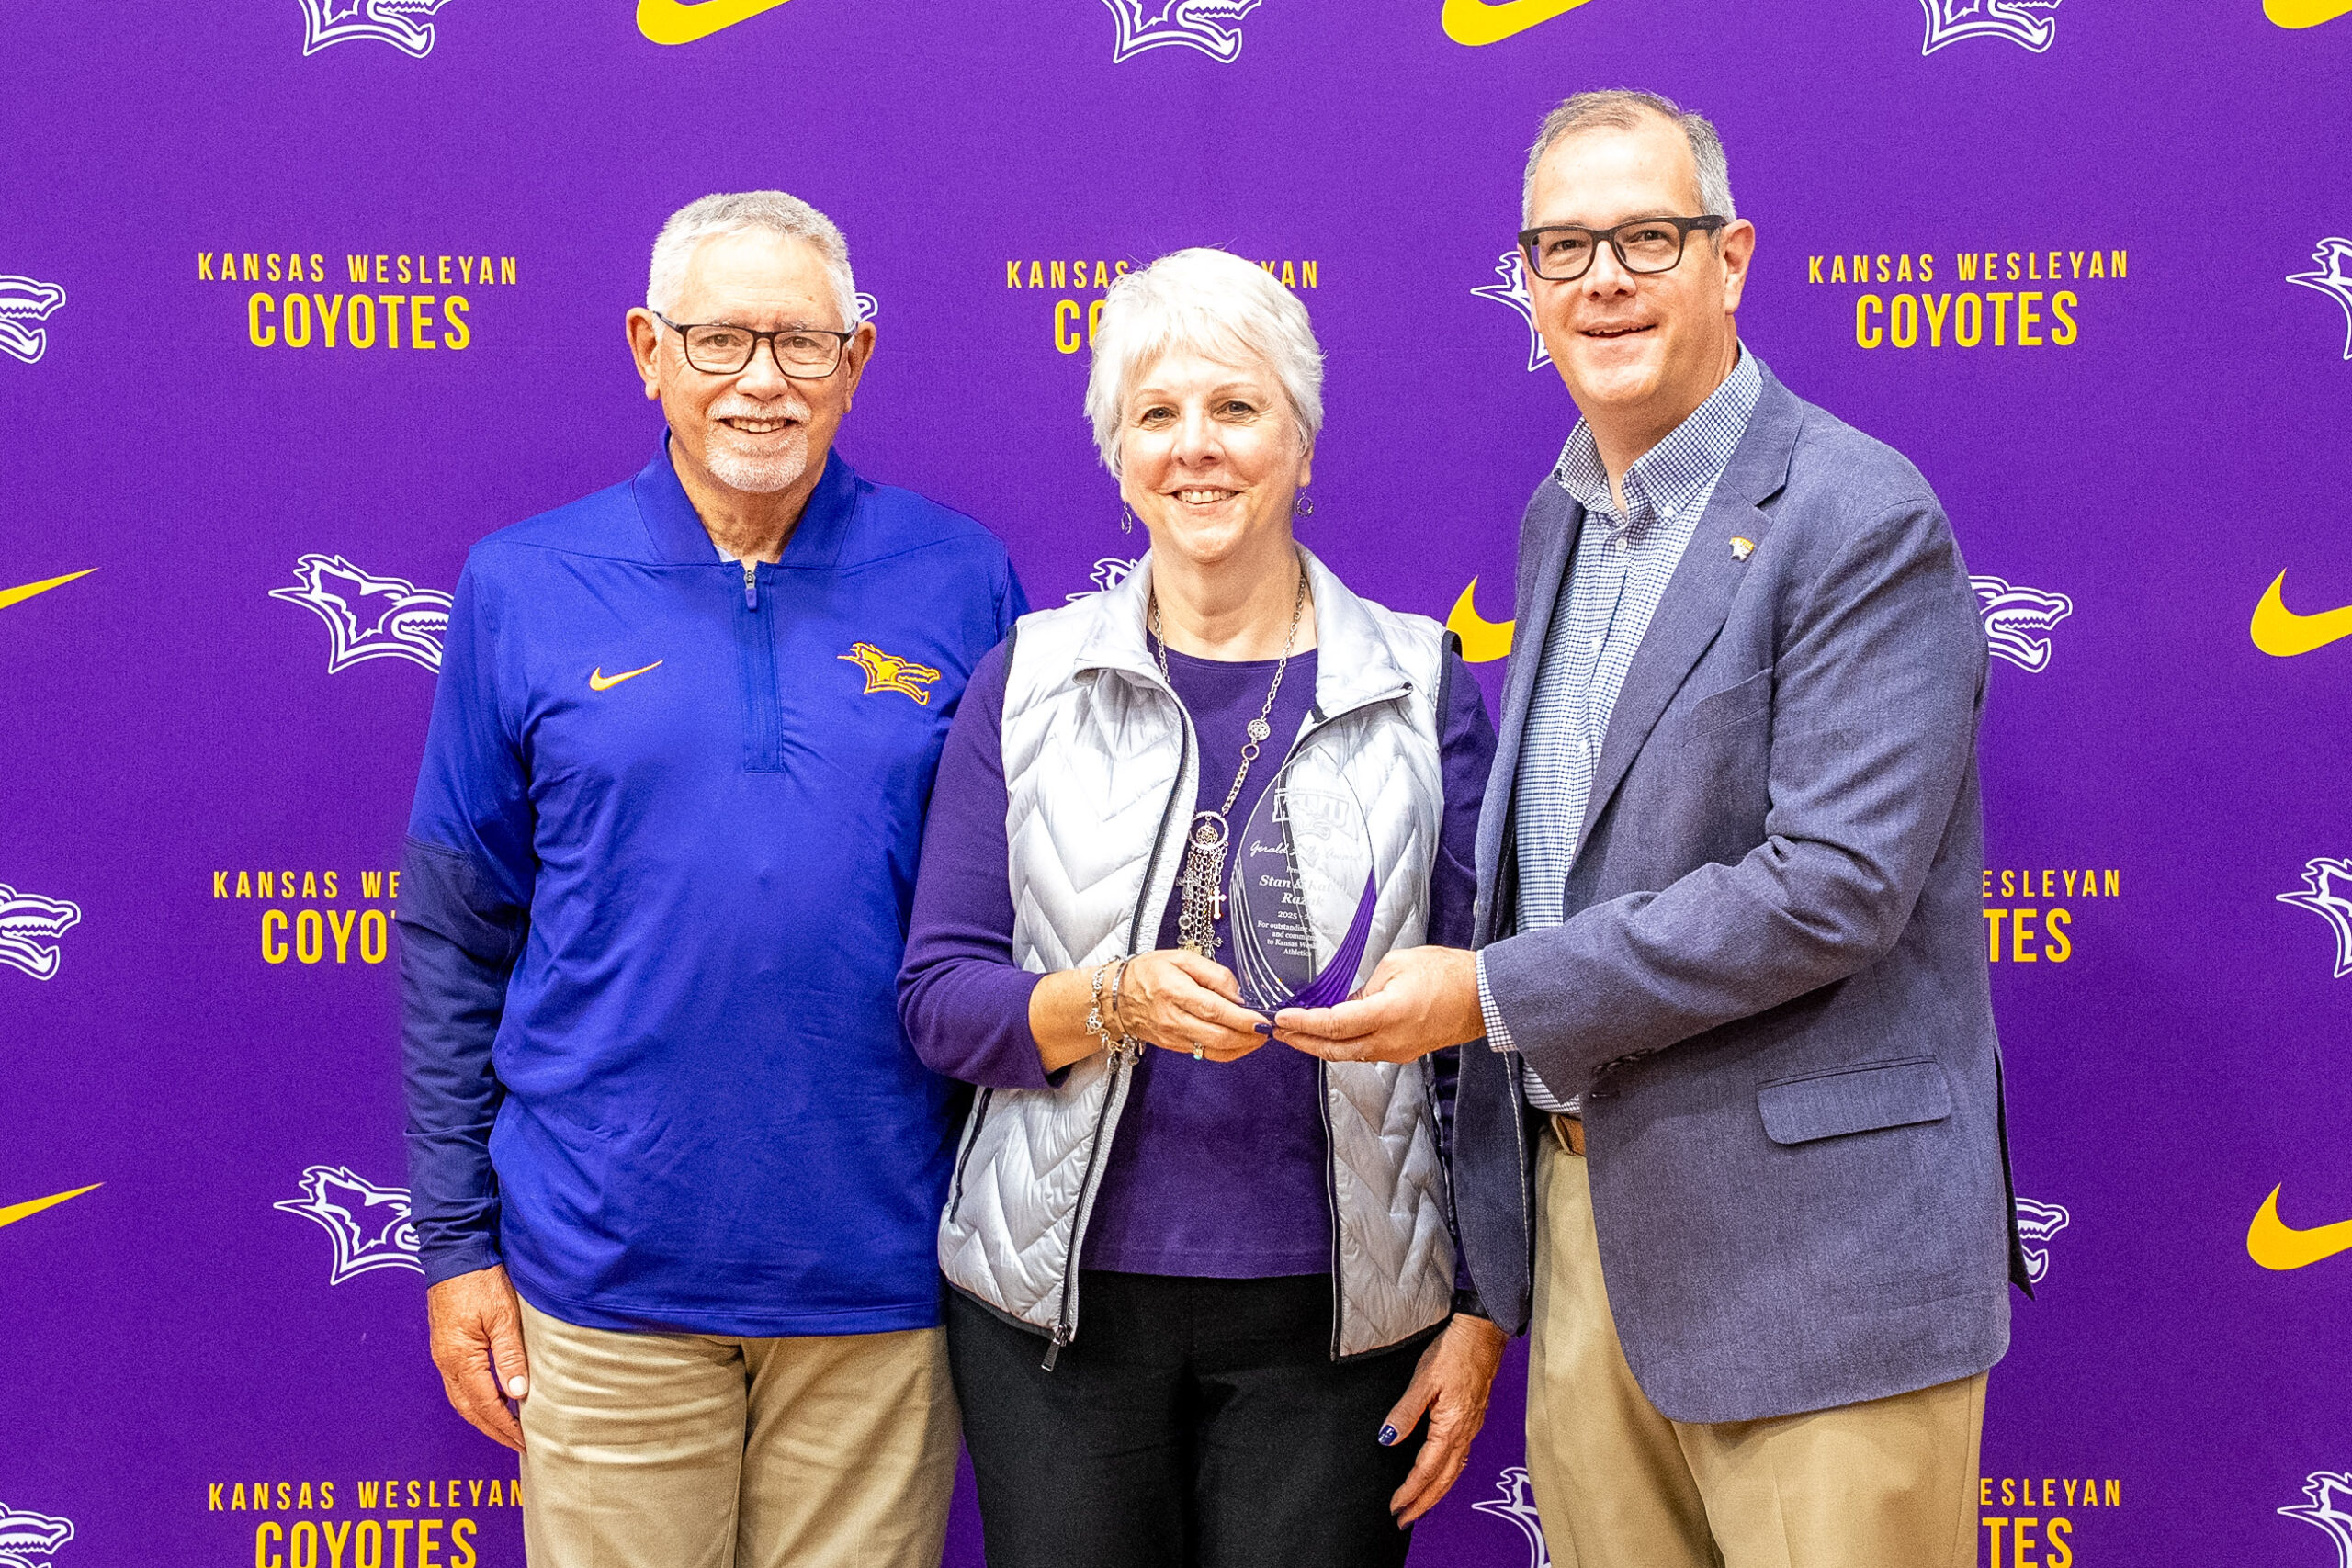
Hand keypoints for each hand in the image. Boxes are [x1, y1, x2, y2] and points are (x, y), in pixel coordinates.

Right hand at [426, 1264, 529, 1451]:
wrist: (455, 1252)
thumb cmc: (479, 1279)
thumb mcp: (503, 1315)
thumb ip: (509, 1355)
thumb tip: (517, 1393)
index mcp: (460, 1357)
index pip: (485, 1404)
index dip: (505, 1426)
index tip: (525, 1441)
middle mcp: (446, 1361)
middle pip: (469, 1409)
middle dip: (493, 1429)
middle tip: (518, 1444)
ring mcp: (443, 1355)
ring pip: (461, 1399)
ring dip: (484, 1417)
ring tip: (508, 1429)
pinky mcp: (446, 1346)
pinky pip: (459, 1384)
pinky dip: (476, 1400)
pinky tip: (493, 1400)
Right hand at [1119, 948, 1271, 1062]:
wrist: (1117, 998)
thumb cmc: (1148, 973)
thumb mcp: (1181, 958)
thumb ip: (1213, 973)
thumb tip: (1238, 994)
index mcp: (1175, 992)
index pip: (1215, 1010)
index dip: (1243, 1018)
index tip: (1263, 1019)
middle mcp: (1173, 1019)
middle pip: (1218, 1036)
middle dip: (1249, 1036)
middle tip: (1268, 1029)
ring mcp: (1173, 1037)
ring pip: (1215, 1050)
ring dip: (1242, 1047)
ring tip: (1259, 1037)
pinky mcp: (1174, 1047)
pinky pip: (1206, 1055)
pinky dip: (1228, 1052)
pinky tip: (1241, 1043)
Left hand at [1277, 946, 1484, 1063]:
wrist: (1481, 996)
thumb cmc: (1446, 974)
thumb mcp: (1396, 965)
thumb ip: (1365, 986)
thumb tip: (1346, 1001)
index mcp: (1387, 1014)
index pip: (1333, 1024)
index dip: (1303, 1023)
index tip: (1282, 1018)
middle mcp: (1390, 1040)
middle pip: (1334, 1048)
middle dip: (1302, 1041)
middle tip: (1279, 1033)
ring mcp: (1397, 1051)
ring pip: (1348, 1054)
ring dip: (1320, 1045)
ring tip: (1298, 1034)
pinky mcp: (1403, 1053)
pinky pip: (1365, 1052)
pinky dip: (1342, 1045)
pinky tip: (1331, 1035)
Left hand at [1383, 1313, 1508, 1525]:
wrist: (1483, 1333)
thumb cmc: (1455, 1351)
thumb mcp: (1423, 1380)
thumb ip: (1405, 1412)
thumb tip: (1388, 1439)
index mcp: (1452, 1427)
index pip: (1427, 1469)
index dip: (1410, 1490)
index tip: (1396, 1506)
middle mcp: (1465, 1432)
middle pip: (1444, 1480)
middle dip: (1424, 1502)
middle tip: (1405, 1519)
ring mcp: (1472, 1427)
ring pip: (1454, 1472)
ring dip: (1436, 1492)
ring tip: (1420, 1506)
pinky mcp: (1473, 1419)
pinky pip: (1461, 1457)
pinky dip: (1448, 1475)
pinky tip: (1441, 1475)